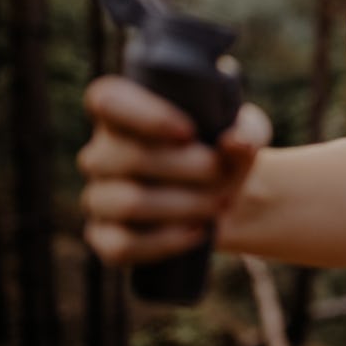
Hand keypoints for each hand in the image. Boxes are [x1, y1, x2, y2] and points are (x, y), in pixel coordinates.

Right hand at [78, 75, 270, 265]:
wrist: (224, 198)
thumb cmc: (224, 152)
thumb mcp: (244, 133)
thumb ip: (246, 131)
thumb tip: (236, 144)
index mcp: (122, 110)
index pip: (108, 100)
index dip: (144, 115)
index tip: (190, 131)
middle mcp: (101, 152)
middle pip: (129, 157)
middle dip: (187, 168)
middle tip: (222, 174)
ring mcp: (99, 197)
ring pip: (128, 203)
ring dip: (183, 205)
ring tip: (220, 203)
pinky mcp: (104, 237)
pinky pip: (121, 245)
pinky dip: (165, 242)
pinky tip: (197, 233)